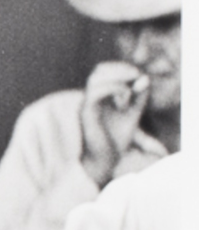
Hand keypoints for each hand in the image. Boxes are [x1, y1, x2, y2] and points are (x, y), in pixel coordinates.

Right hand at [80, 61, 150, 187]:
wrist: (105, 161)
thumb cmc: (116, 140)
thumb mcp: (134, 114)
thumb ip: (140, 97)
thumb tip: (144, 77)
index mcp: (99, 97)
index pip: (105, 71)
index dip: (122, 68)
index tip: (138, 76)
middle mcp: (90, 98)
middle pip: (99, 70)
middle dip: (121, 69)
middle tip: (136, 76)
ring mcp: (86, 104)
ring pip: (96, 78)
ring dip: (117, 78)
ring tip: (131, 90)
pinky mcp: (86, 113)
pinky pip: (96, 92)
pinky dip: (114, 89)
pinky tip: (125, 98)